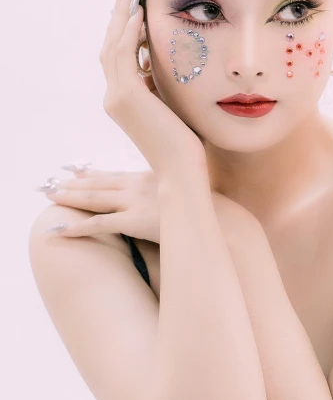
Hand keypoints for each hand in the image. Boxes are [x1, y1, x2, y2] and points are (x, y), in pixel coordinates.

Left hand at [40, 166, 259, 244]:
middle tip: (54, 182)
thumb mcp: (189, 190)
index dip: (94, 173)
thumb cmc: (207, 208)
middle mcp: (138, 185)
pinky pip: (99, 224)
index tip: (77, 170)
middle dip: (75, 183)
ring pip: (94, 199)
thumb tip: (172, 194)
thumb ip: (174, 189)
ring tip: (50, 196)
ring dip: (70, 197)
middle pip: (99, 184)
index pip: (115, 175)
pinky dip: (76, 227)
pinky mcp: (134, 220)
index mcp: (150, 176)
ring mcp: (135, 202)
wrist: (216, 218)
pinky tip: (58, 229)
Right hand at [101, 0, 206, 178]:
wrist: (182, 169)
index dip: (123, 31)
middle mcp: (114, 98)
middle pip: (109, 47)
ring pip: (113, 46)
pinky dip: (130, 32)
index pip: (118, 58)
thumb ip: (162, 86)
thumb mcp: (171, 106)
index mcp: (123, 102)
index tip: (134, 8)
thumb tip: (167, 64)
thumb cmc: (184, 143)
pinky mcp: (127, 96)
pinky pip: (124, 54)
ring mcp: (117, 97)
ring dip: (122, 17)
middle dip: (118, 17)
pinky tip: (140, 14)